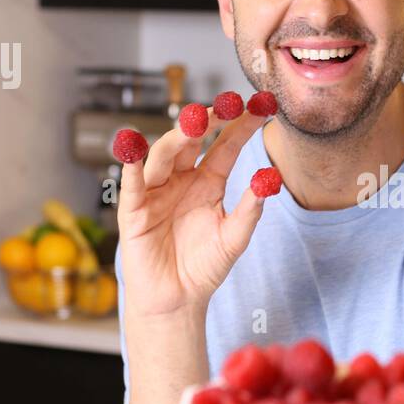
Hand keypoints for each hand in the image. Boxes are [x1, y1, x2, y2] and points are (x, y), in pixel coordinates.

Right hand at [117, 109, 272, 318]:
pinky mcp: (134, 209)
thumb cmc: (203, 267)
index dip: (241, 125)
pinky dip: (131, 163)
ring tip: (196, 120)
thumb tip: (271, 177)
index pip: (225, 145)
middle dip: (209, 120)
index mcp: (208, 181)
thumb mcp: (234, 238)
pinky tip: (134, 144)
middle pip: (194, 141)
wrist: (177, 300)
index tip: (261, 106)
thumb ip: (251, 209)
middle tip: (227, 104)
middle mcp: (181, 179)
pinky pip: (132, 182)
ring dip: (178, 136)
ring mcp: (156, 191)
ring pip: (165, 155)